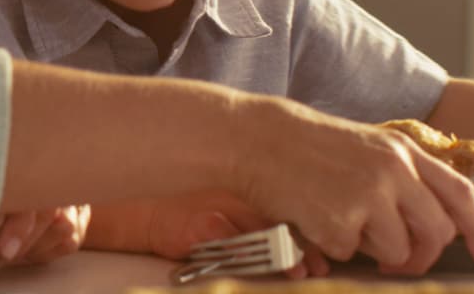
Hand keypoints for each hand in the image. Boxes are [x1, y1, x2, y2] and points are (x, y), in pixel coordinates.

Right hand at [141, 190, 329, 278]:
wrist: (149, 220)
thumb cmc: (189, 227)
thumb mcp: (225, 228)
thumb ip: (251, 237)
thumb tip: (293, 258)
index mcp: (243, 202)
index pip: (280, 221)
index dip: (304, 242)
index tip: (323, 262)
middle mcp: (233, 202)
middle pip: (274, 226)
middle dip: (298, 251)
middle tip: (315, 271)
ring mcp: (216, 209)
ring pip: (255, 231)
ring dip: (277, 254)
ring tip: (295, 271)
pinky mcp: (198, 222)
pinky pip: (224, 235)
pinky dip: (240, 249)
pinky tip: (254, 261)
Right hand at [235, 100, 473, 274]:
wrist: (254, 138)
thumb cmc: (304, 144)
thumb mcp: (363, 146)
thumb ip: (399, 175)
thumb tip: (428, 221)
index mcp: (402, 151)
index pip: (460, 194)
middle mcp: (393, 172)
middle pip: (436, 233)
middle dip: (422, 256)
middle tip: (399, 262)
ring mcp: (367, 197)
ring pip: (397, 251)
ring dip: (372, 251)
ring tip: (340, 224)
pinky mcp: (338, 221)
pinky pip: (349, 255)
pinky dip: (331, 246)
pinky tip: (313, 219)